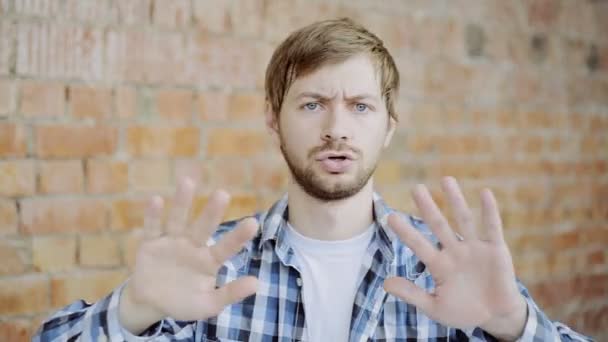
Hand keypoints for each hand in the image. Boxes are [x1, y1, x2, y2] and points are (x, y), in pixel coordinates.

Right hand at [119, 178, 257, 333]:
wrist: (151, 303)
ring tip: (188, 182)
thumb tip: (257, 284)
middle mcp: (193, 245)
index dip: (238, 236)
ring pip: (178, 219)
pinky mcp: (151, 243)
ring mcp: (172, 241)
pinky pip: (153, 227)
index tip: (254, 222)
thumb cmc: (184, 302)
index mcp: (209, 260)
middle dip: (212, 211)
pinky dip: (153, 215)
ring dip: (182, 202)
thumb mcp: (208, 304)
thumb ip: (230, 294)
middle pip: (204, 227)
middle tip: (223, 193)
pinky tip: (156, 200)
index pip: (226, 247)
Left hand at [383, 177, 526, 338]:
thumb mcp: (435, 307)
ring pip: (464, 220)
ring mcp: (475, 248)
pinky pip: (492, 227)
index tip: (390, 217)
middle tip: (416, 188)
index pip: (418, 244)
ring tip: (446, 180)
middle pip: (438, 225)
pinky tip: (484, 193)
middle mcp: (454, 251)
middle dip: (427, 207)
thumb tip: (385, 284)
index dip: (406, 232)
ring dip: (456, 200)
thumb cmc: (463, 311)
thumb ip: (412, 294)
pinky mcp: (496, 250)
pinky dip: (489, 211)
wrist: (496, 317)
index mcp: (438, 264)